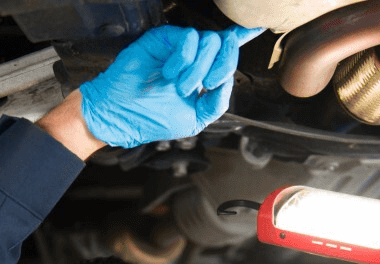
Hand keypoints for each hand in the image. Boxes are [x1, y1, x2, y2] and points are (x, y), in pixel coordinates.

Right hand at [79, 24, 262, 147]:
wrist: (121, 112)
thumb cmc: (152, 118)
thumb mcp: (194, 119)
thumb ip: (216, 102)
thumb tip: (226, 80)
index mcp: (203, 75)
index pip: (227, 53)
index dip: (242, 38)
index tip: (259, 27)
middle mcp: (195, 58)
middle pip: (226, 46)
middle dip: (223, 65)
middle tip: (207, 84)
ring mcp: (181, 48)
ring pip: (211, 41)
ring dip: (199, 69)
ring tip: (180, 86)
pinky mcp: (166, 38)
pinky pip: (189, 38)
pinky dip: (183, 59)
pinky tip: (169, 73)